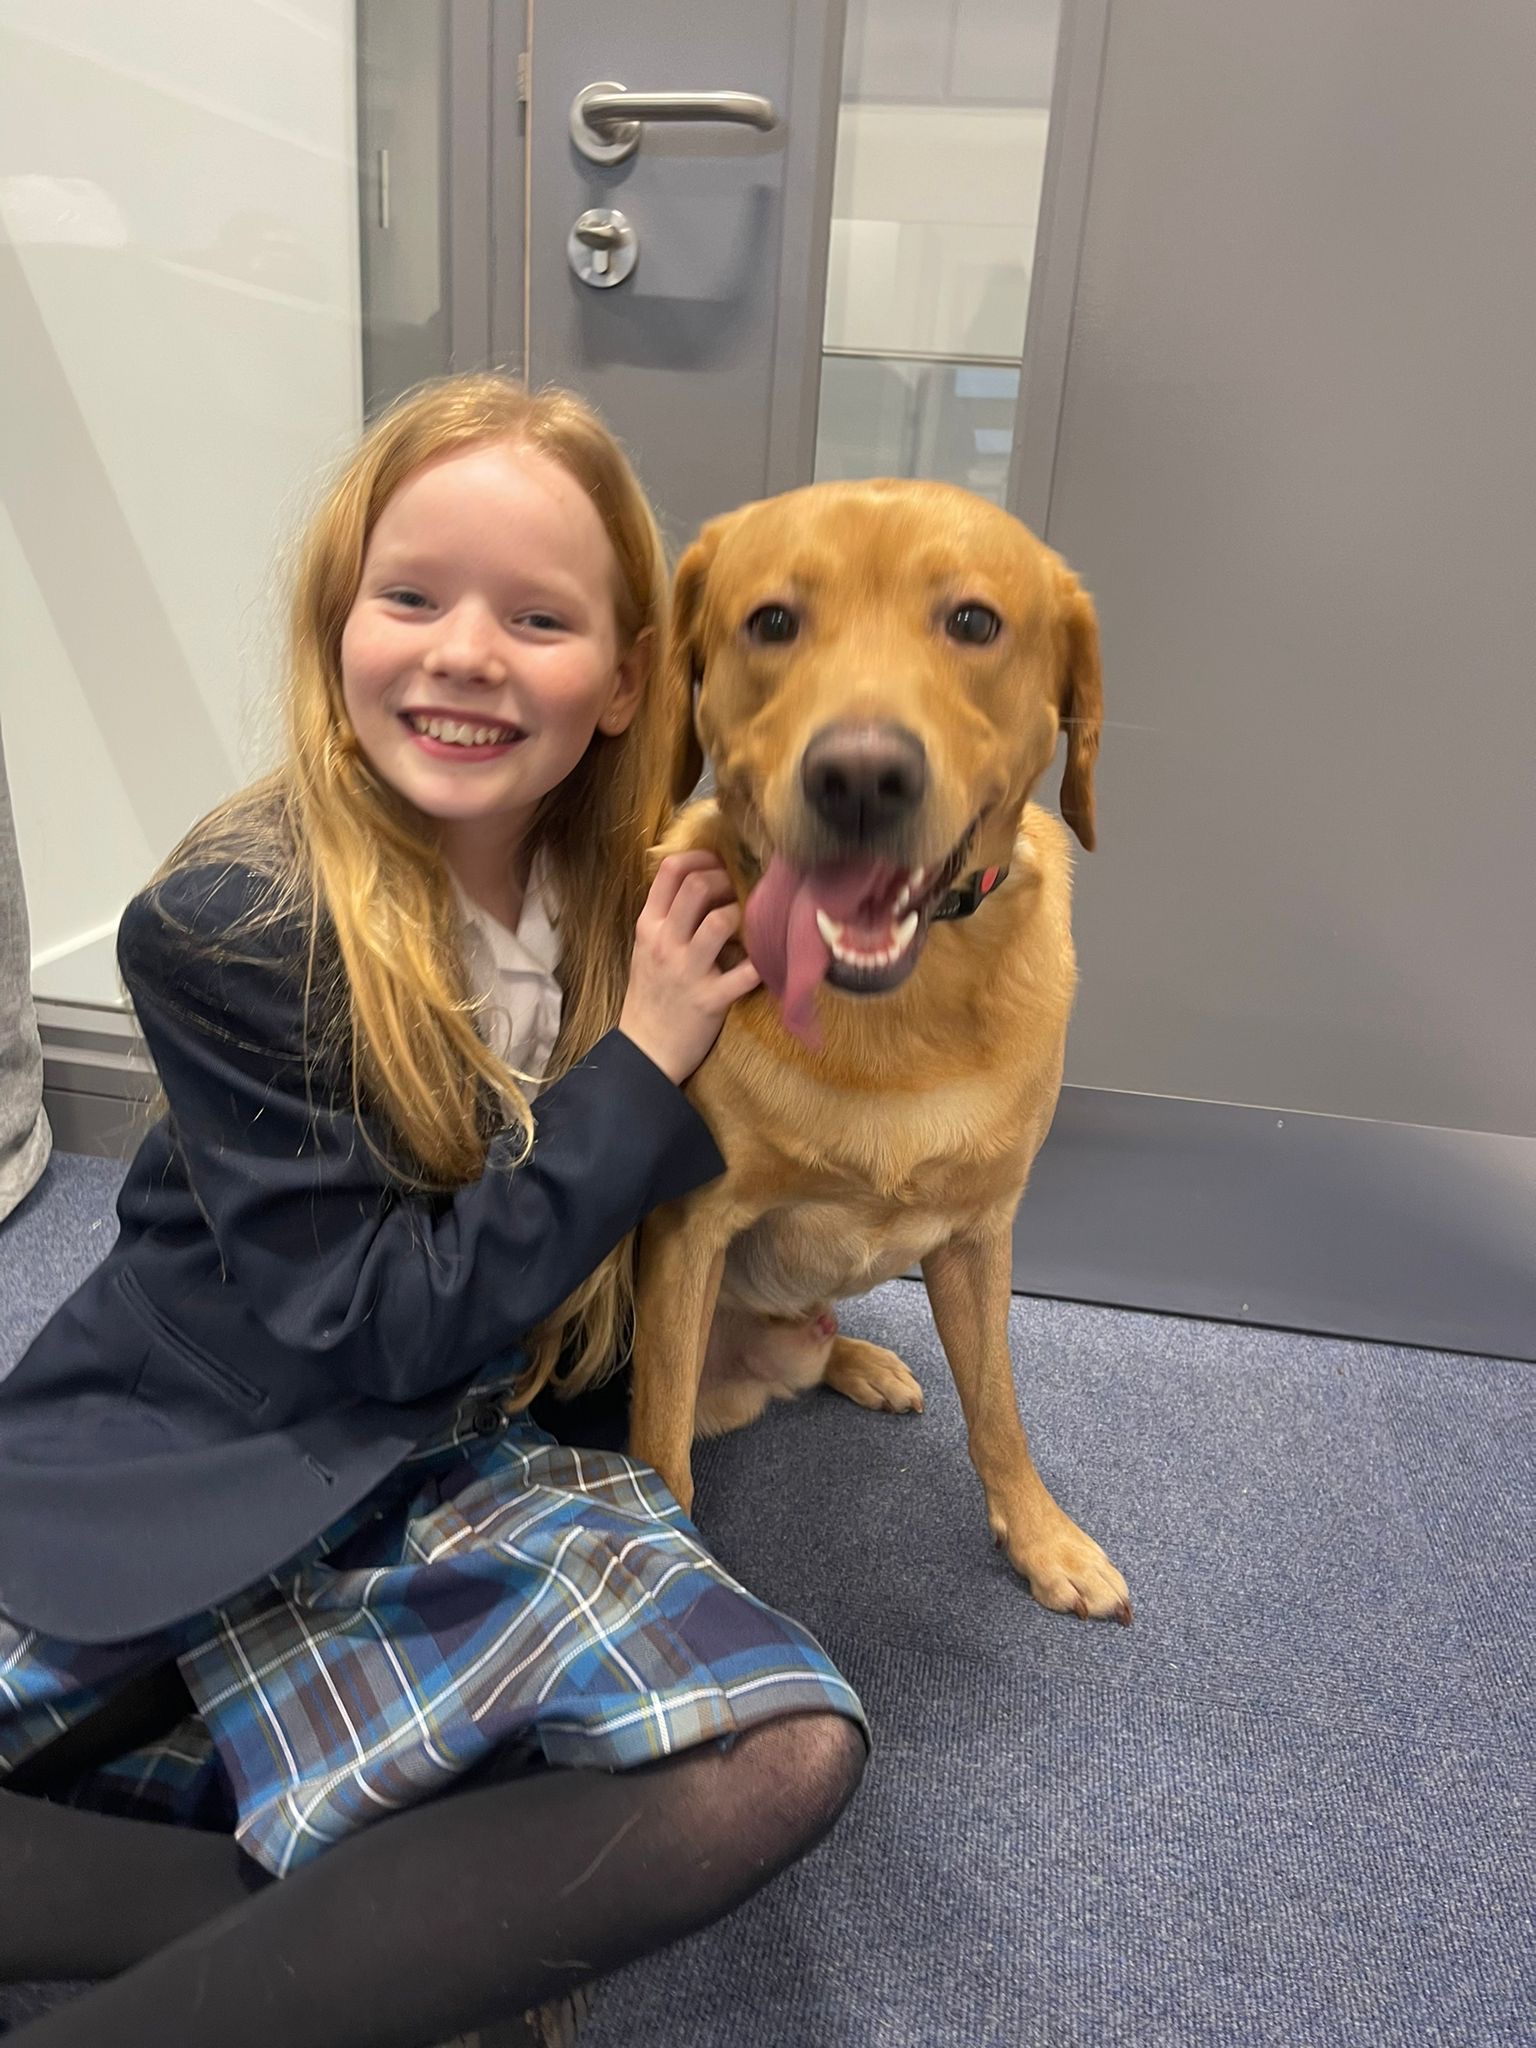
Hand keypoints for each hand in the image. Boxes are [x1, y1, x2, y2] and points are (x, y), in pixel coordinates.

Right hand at [619, 852, 760, 1085]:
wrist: (645, 1050)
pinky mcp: (710, 999)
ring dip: (742, 915)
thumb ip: (668, 916)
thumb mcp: (647, 948)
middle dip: (727, 880)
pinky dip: (762, 963)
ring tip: (747, 924)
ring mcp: (686, 971)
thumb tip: (702, 881)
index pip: (670, 871)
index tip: (719, 862)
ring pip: (720, 921)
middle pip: (698, 887)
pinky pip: (745, 973)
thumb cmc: (651, 995)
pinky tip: (768, 959)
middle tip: (739, 891)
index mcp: (648, 926)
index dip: (700, 857)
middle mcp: (664, 943)